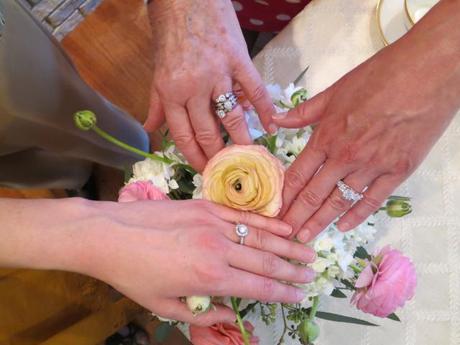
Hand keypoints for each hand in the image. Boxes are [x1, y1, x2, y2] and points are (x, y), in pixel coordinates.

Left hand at [15, 198, 313, 325]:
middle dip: (292, 270)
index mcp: (210, 278)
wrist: (109, 233)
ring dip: (287, 246)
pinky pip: (244, 215)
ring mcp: (214, 223)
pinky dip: (266, 223)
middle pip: (266, 262)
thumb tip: (231, 314)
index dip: (283, 293)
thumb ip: (204, 313)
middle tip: (312, 275)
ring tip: (308, 252)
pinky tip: (283, 228)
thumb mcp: (164, 306)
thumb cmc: (133, 274)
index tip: (301, 296)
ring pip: (261, 236)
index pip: (258, 287)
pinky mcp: (206, 205)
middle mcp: (219, 249)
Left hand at [144, 0, 276, 170]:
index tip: (204, 171)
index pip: (184, 136)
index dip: (195, 158)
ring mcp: (218, 74)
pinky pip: (255, 90)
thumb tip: (150, 130)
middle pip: (208, 132)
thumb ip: (156, 104)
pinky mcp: (239, 60)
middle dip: (218, 156)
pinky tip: (271, 126)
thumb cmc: (171, 35)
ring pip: (231, 116)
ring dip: (241, 140)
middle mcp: (193, 88)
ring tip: (248, 156)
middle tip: (227, 170)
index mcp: (171, 92)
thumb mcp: (158, 73)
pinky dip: (264, 109)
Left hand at [273, 0, 459, 241]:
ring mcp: (372, 166)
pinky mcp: (398, 171)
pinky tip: (343, 228)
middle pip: (314, 195)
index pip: (297, 176)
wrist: (427, 72)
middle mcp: (345, 157)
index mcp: (326, 136)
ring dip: (320, 222)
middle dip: (296, 218)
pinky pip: (373, 200)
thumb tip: (275, 120)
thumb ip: (304, 112)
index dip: (283, 198)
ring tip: (306, 238)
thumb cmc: (379, 76)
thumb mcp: (335, 91)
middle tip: (284, 235)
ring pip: (340, 202)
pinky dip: (357, 216)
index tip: (273, 213)